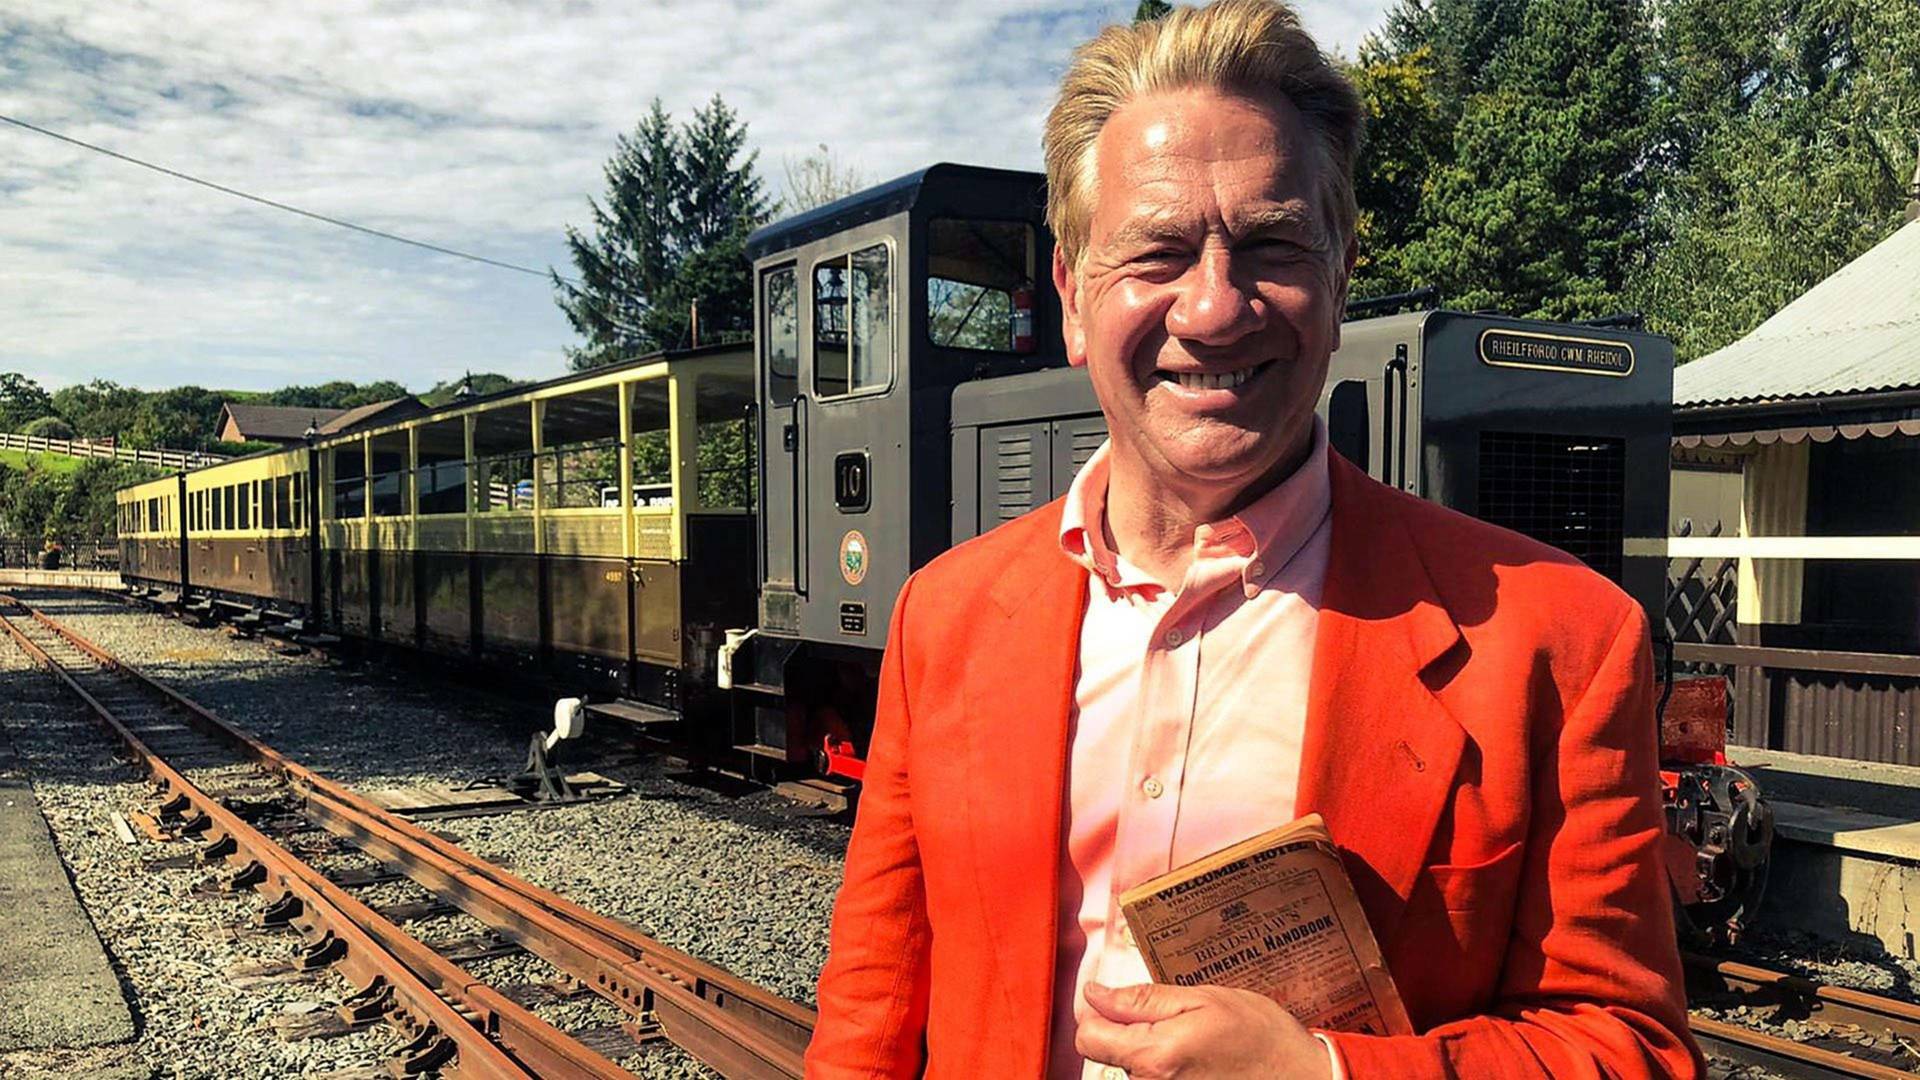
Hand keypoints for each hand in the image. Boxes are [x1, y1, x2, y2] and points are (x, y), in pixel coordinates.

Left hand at [1076, 982, 1332, 1079]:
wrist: (1301, 1078)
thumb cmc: (1260, 1037)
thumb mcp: (1203, 1000)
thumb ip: (1143, 1000)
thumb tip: (1094, 994)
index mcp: (1155, 1057)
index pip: (1088, 1037)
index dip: (1097, 1010)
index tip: (1118, 999)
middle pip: (1108, 1054)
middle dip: (1126, 1030)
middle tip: (1170, 1017)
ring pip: (1131, 1069)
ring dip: (1149, 1050)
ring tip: (1191, 1039)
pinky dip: (1166, 1069)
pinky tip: (1196, 1061)